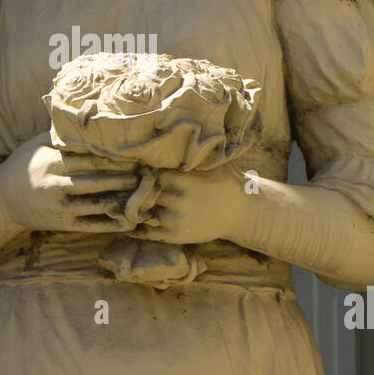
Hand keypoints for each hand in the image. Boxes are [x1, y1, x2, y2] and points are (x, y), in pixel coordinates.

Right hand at [0, 132, 140, 234]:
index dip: (112, 158)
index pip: (87, 159)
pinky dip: (108, 223)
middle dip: (121, 178)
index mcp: (50, 162)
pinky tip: (126, 221)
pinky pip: (88, 225)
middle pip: (94, 180)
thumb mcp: (35, 145)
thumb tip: (84, 116)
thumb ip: (59, 135)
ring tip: (142, 195)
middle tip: (146, 174)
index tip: (133, 155)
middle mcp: (54, 184)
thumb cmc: (23, 165)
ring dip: (119, 200)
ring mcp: (58, 206)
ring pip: (94, 204)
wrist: (1, 199)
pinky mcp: (60, 223)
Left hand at [135, 163, 252, 245]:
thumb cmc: (225, 183)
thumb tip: (174, 138)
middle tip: (134, 187)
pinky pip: (148, 232)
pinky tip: (135, 220)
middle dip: (141, 190)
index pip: (151, 175)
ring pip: (144, 212)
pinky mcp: (175, 236)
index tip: (145, 172)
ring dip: (138, 207)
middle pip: (145, 193)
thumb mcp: (212, 165)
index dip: (146, 173)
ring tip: (133, 202)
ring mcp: (175, 220)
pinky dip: (138, 226)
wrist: (240, 213)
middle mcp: (178, 201)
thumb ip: (192, 157)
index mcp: (184, 181)